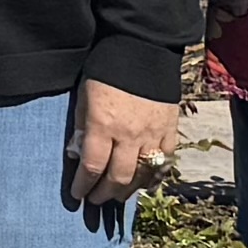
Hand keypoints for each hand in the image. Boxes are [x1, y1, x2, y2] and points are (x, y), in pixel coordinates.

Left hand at [69, 79, 181, 206]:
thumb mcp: (83, 97)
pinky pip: (165, 161)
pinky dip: (155, 177)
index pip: (92, 167)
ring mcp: (153, 134)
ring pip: (143, 175)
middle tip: (95, 200)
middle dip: (104, 194)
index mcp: (103, 125)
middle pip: (118, 178)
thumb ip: (81, 127)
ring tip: (117, 195)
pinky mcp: (170, 129)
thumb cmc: (105, 70)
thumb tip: (78, 154)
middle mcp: (129, 135)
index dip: (83, 186)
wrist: (142, 48)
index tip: (76, 195)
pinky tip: (146, 185)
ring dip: (128, 190)